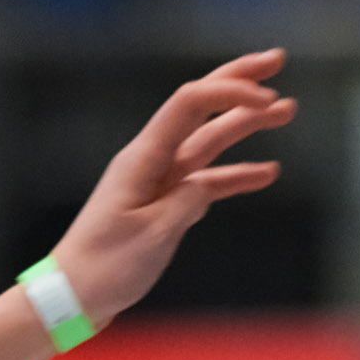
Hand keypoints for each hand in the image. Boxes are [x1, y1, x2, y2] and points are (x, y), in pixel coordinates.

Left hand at [54, 51, 296, 327]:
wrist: (72, 299)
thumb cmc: (104, 268)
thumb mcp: (151, 235)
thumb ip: (185, 203)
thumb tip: (204, 186)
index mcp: (143, 158)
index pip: (190, 103)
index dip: (230, 92)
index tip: (267, 98)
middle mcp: (152, 161)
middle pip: (200, 109)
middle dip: (238, 83)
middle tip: (278, 61)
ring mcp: (159, 182)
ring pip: (209, 143)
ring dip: (246, 125)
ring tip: (286, 110)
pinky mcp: (164, 206)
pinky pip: (206, 182)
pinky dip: (235, 175)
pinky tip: (267, 172)